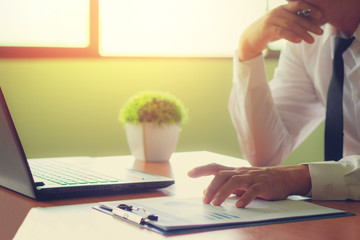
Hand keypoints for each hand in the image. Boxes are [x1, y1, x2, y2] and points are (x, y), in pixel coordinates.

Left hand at [188, 163, 310, 207]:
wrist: (283, 177)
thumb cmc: (258, 181)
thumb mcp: (240, 183)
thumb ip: (224, 186)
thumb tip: (205, 193)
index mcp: (234, 171)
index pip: (215, 167)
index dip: (201, 169)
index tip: (189, 174)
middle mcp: (241, 172)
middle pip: (222, 175)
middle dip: (211, 187)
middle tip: (205, 200)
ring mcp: (252, 178)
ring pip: (234, 182)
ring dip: (223, 193)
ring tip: (215, 204)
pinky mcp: (263, 185)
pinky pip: (253, 191)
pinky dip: (245, 198)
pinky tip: (238, 206)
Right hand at [238, 0, 323, 60]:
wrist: (249, 39)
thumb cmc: (267, 32)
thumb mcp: (280, 24)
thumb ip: (291, 23)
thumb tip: (308, 25)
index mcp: (282, 8)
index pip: (298, 5)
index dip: (310, 9)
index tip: (321, 16)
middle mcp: (277, 12)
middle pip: (297, 17)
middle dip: (310, 25)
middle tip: (320, 32)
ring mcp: (271, 20)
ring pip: (291, 25)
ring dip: (303, 33)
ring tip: (311, 40)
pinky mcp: (267, 30)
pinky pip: (282, 32)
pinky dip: (292, 36)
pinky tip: (298, 41)